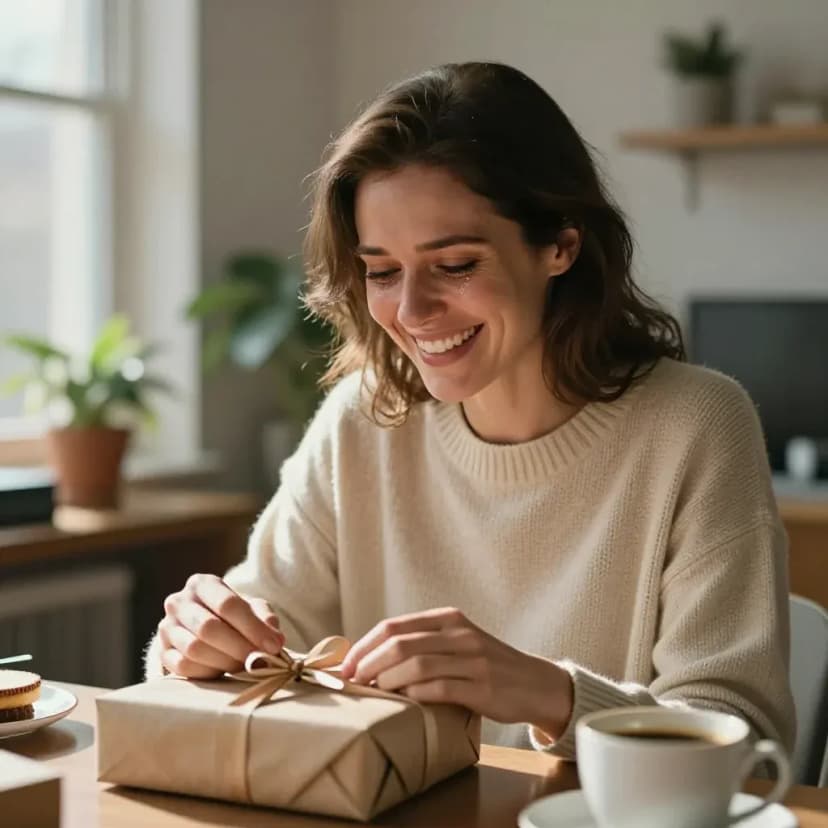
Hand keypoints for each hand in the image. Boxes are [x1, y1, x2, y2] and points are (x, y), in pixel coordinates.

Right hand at [157, 573, 284, 678]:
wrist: (205, 629)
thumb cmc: (234, 617)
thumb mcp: (253, 609)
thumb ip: (265, 619)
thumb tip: (275, 641)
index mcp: (203, 584)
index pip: (228, 604)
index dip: (253, 627)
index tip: (274, 646)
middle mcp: (179, 602)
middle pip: (209, 627)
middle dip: (239, 647)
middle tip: (259, 661)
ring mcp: (166, 627)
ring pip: (195, 649)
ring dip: (225, 661)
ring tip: (244, 666)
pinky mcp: (162, 652)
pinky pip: (184, 667)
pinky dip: (208, 672)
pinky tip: (223, 671)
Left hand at [339, 607, 572, 738]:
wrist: (536, 683)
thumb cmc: (487, 666)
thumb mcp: (457, 643)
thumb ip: (424, 644)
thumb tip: (371, 659)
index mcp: (448, 619)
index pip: (394, 626)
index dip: (364, 645)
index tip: (345, 664)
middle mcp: (459, 634)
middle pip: (400, 643)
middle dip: (368, 663)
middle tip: (353, 680)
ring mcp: (472, 659)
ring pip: (416, 664)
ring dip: (387, 680)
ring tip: (373, 693)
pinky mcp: (482, 686)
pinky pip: (439, 688)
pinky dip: (415, 694)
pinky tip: (403, 702)